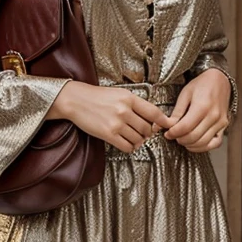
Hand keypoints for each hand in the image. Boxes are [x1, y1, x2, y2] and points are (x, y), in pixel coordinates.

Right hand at [51, 81, 173, 153]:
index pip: (154, 112)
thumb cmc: (97, 96)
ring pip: (138, 139)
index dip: (163, 121)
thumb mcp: (119, 94)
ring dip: (138, 141)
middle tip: (143, 133)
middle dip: (147, 133)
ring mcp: (116, 123)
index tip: (165, 126)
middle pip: (147, 128)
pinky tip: (126, 143)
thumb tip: (151, 118)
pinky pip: (127, 146)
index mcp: (129, 98)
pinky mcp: (108, 134)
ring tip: (133, 138)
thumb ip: (135, 104)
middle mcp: (124, 110)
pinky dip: (129, 147)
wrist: (76, 100)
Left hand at [164, 69, 230, 151]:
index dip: (173, 133)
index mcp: (202, 106)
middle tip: (173, 136)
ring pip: (203, 142)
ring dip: (190, 144)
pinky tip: (195, 143)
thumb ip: (176, 112)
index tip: (167, 133)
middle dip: (180, 139)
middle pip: (193, 137)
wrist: (219, 80)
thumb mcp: (185, 94)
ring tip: (182, 139)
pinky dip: (204, 147)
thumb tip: (164, 125)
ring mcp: (221, 122)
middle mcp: (213, 116)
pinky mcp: (225, 126)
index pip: (185, 127)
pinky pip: (215, 143)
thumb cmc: (201, 85)